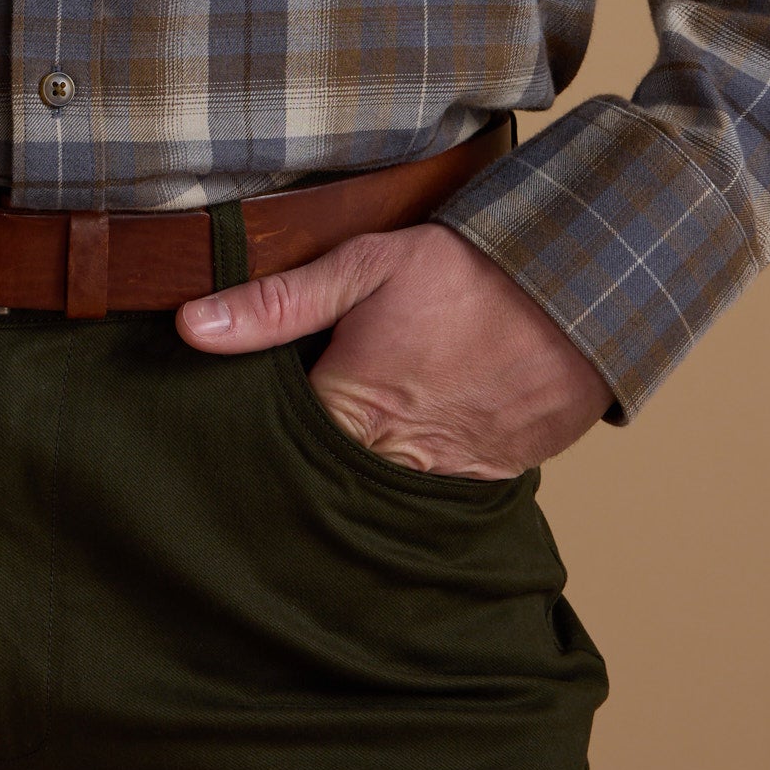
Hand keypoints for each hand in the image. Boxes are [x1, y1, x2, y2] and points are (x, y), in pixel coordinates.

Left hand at [177, 220, 612, 475]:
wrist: (577, 296)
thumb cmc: (467, 275)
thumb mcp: (367, 267)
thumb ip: (279, 302)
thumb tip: (192, 326)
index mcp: (352, 410)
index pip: (278, 452)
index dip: (256, 441)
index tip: (233, 429)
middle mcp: (395, 461)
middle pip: (327, 487)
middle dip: (306, 474)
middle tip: (281, 455)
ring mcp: (445, 481)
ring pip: (380, 501)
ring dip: (361, 485)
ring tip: (350, 455)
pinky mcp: (488, 484)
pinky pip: (435, 502)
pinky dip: (415, 486)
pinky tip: (404, 459)